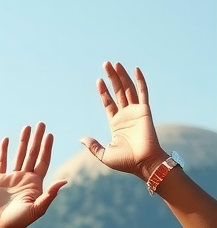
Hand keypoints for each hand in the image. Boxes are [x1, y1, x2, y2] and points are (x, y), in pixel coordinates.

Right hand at [0, 124, 65, 227]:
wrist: (2, 227)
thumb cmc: (21, 221)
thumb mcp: (38, 208)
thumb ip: (50, 194)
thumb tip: (65, 181)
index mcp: (36, 183)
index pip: (43, 161)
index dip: (47, 148)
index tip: (49, 135)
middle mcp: (25, 177)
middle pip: (32, 154)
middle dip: (37, 139)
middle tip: (41, 124)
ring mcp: (12, 178)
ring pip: (18, 155)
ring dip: (23, 142)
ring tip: (26, 127)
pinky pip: (1, 162)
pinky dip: (3, 151)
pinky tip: (6, 140)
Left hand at [81, 63, 167, 181]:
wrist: (143, 164)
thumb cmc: (125, 162)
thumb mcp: (104, 154)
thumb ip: (93, 146)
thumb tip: (81, 138)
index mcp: (116, 124)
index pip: (108, 103)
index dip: (104, 92)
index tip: (98, 80)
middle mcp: (126, 115)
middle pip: (118, 91)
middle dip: (112, 78)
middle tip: (106, 64)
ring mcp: (136, 112)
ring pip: (128, 89)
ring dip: (122, 76)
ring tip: (115, 64)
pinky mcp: (145, 111)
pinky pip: (142, 92)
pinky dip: (140, 81)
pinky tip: (135, 69)